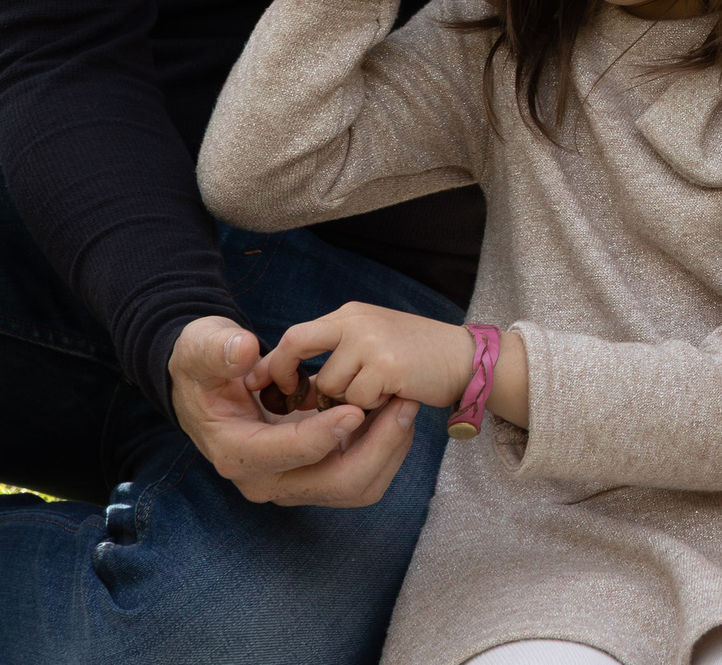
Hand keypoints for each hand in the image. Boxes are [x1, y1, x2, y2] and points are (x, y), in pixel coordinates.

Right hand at [170, 315, 420, 506]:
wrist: (209, 381)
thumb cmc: (205, 364)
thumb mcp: (201, 347)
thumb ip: (217, 350)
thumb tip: (243, 351)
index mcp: (237, 453)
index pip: (288, 454)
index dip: (323, 434)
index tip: (356, 408)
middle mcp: (267, 478)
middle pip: (336, 483)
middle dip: (378, 446)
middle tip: (402, 403)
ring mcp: (294, 479)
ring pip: (357, 484)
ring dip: (389, 447)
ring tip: (406, 402)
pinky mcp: (316, 472)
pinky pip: (362, 471)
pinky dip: (385, 445)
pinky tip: (396, 408)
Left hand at [251, 302, 475, 414]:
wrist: (465, 358)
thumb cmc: (417, 358)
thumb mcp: (371, 346)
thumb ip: (337, 358)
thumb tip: (296, 387)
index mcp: (350, 315)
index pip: (296, 333)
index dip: (274, 363)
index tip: (256, 384)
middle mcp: (356, 320)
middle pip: (296, 343)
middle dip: (286, 375)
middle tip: (294, 398)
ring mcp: (372, 340)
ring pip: (328, 384)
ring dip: (345, 400)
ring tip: (374, 394)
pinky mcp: (387, 364)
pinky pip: (356, 399)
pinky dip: (370, 405)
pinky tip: (390, 396)